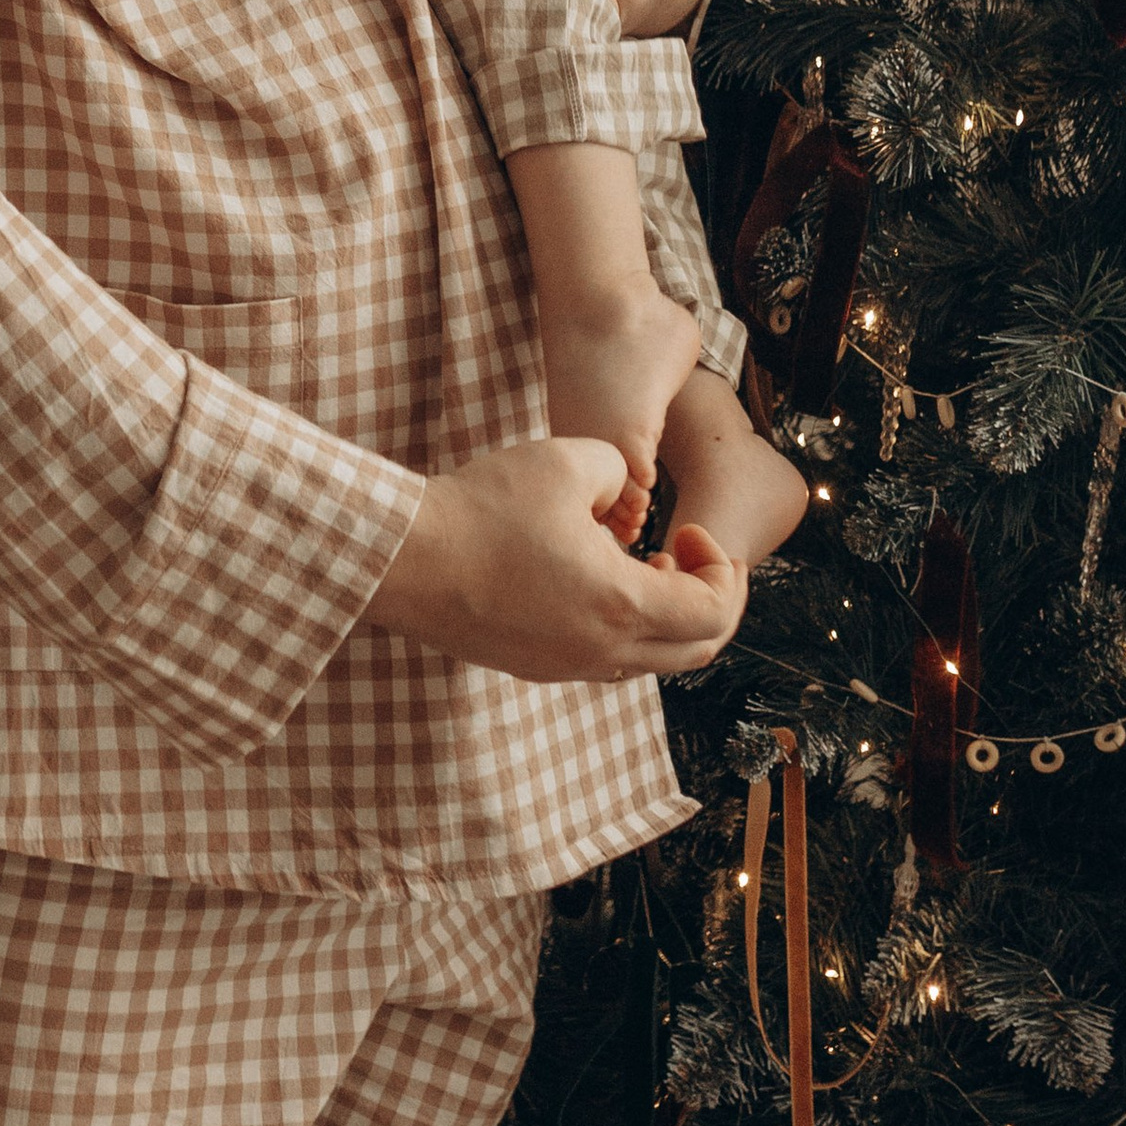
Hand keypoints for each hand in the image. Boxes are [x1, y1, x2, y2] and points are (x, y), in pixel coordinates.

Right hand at [363, 437, 746, 681]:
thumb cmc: (482, 509)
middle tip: (690, 555)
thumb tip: (624, 496)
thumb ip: (621, 471)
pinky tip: (595, 578)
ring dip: (667, 615)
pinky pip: (607, 659)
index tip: (687, 530)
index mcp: (621, 606)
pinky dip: (626, 626)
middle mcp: (601, 651)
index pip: (713, 611)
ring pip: (652, 660)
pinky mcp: (535, 665)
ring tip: (644, 562)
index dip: (721, 568)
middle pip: (697, 651)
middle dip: (710, 599)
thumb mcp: (570, 460)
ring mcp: (566, 665)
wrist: (403, 558)